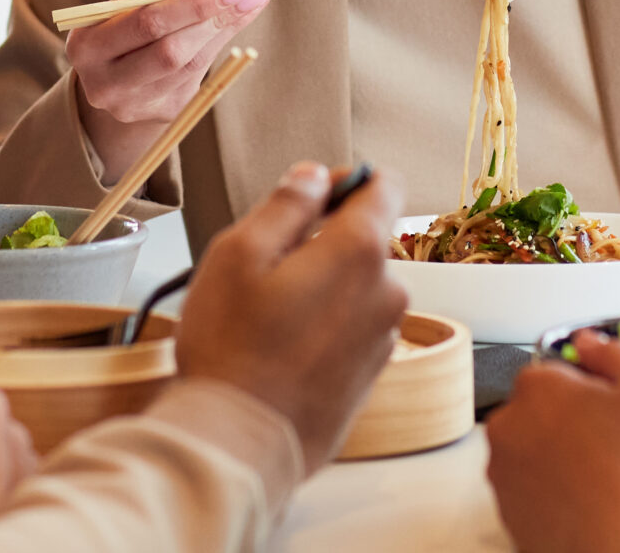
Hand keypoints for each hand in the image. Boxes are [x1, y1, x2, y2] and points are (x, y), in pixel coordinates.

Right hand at [68, 0, 269, 184]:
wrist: (116, 74)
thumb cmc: (125, 22)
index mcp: (86, 46)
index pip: (146, 21)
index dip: (192, 1)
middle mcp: (105, 84)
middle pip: (169, 51)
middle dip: (212, 16)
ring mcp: (134, 105)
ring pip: (188, 65)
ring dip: (224, 28)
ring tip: (250, 0)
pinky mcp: (162, 113)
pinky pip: (198, 76)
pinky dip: (221, 43)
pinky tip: (236, 19)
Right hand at [176, 161, 407, 463]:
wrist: (241, 442)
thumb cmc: (232, 348)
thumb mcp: (239, 253)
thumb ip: (286, 204)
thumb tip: (315, 177)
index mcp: (360, 252)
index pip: (385, 185)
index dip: (347, 180)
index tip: (311, 198)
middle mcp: (387, 291)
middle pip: (363, 240)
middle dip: (321, 243)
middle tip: (266, 272)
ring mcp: (384, 337)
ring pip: (356, 286)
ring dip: (322, 288)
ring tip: (268, 319)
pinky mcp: (372, 374)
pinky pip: (353, 328)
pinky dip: (324, 327)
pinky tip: (282, 350)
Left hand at [485, 330, 619, 552]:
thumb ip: (614, 352)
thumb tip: (589, 341)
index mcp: (537, 386)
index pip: (555, 372)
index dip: (589, 389)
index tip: (611, 408)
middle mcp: (508, 425)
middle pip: (537, 412)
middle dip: (565, 422)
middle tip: (608, 444)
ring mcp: (502, 473)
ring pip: (530, 453)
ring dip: (555, 459)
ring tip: (599, 478)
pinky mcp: (506, 513)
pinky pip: (528, 493)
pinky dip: (550, 495)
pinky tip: (583, 502)